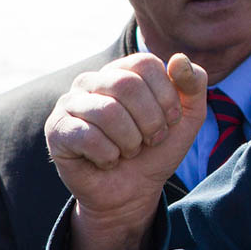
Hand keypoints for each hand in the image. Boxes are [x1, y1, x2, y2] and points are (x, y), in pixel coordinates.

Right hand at [47, 52, 206, 218]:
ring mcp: (69, 103)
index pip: (146, 64)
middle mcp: (92, 80)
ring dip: (130, 142)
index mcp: (122, 70)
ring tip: (129, 151)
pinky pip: (87, 137)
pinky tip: (107, 161)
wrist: (133, 191)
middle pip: (126, 85)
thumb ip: (193, 84)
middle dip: (150, 121)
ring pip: (107, 112)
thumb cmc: (157, 149)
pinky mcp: (57, 130)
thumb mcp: (188, 117)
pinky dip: (108, 156)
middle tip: (151, 140)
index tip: (170, 121)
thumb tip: (179, 59)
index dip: (166, 97)